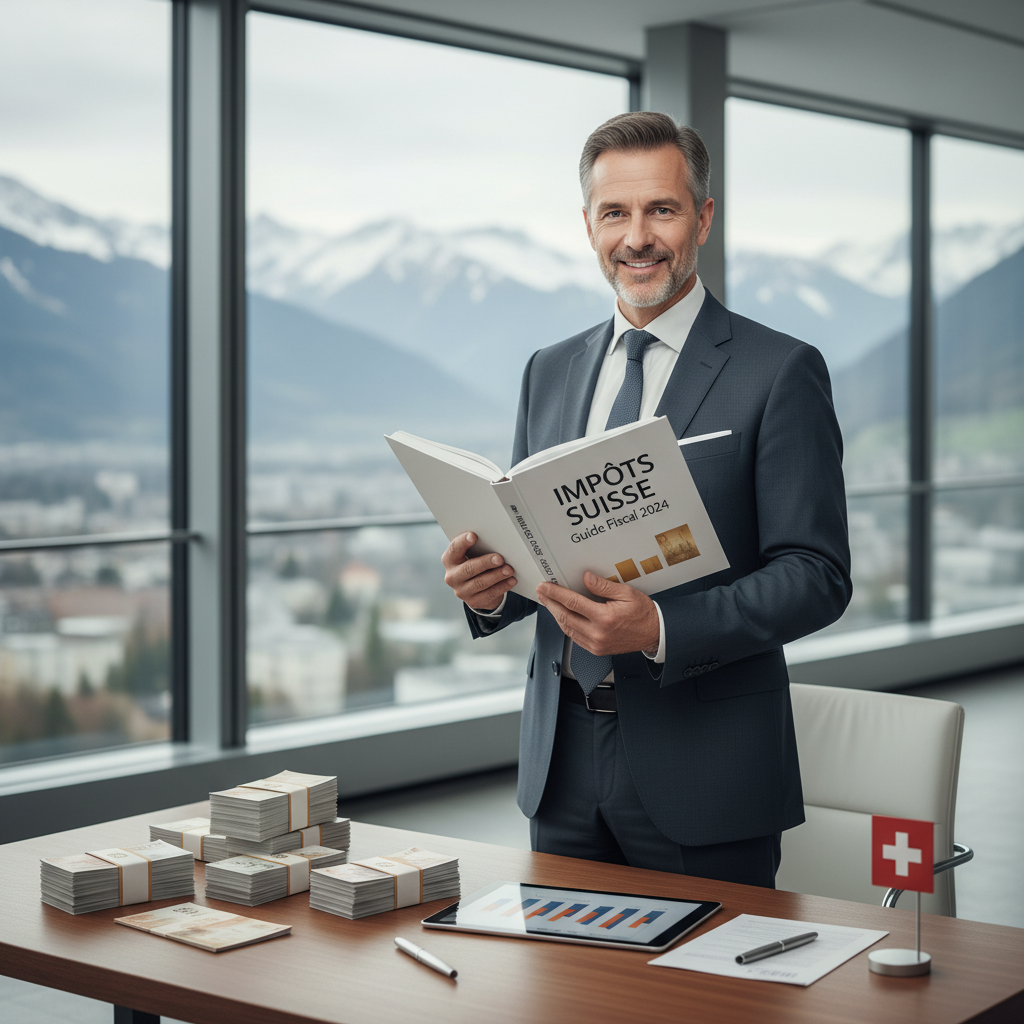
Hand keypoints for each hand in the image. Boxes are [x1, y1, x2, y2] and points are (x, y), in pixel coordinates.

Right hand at [442, 532, 516, 611]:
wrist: (475, 587)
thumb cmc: (475, 563)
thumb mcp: (472, 554)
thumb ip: (478, 548)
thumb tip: (496, 541)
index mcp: (449, 560)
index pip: (454, 549)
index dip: (463, 542)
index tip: (474, 536)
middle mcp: (452, 576)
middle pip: (468, 569)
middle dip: (485, 563)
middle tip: (500, 558)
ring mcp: (461, 591)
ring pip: (480, 583)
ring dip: (497, 575)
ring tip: (509, 570)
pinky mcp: (473, 601)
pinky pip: (489, 594)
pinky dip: (502, 586)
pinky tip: (511, 580)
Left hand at [535, 571, 658, 655]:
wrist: (654, 634)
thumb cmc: (643, 613)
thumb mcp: (627, 593)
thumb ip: (603, 586)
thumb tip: (586, 578)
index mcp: (604, 618)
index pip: (572, 603)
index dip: (556, 593)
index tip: (545, 586)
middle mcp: (597, 633)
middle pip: (565, 616)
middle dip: (550, 603)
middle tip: (541, 592)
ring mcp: (595, 644)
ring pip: (567, 628)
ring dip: (555, 614)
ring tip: (547, 602)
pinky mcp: (596, 650)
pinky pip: (574, 637)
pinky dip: (565, 625)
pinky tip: (561, 616)